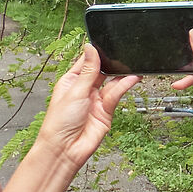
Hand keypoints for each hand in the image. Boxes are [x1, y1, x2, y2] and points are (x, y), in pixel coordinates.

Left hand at [35, 41, 138, 172]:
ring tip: (133, 65)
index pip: (86, 62)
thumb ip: (88, 70)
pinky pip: (117, 94)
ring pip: (112, 82)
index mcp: (70, 81)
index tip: (107, 42)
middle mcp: (84, 89)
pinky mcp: (106, 110)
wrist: (65, 149)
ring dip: (121, 74)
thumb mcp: (74, 91)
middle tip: (124, 52)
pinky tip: (132, 78)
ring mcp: (96, 100)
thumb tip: (90, 48)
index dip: (95, 53)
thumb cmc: (59, 123)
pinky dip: (125, 85)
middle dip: (112, 62)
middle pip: (101, 70)